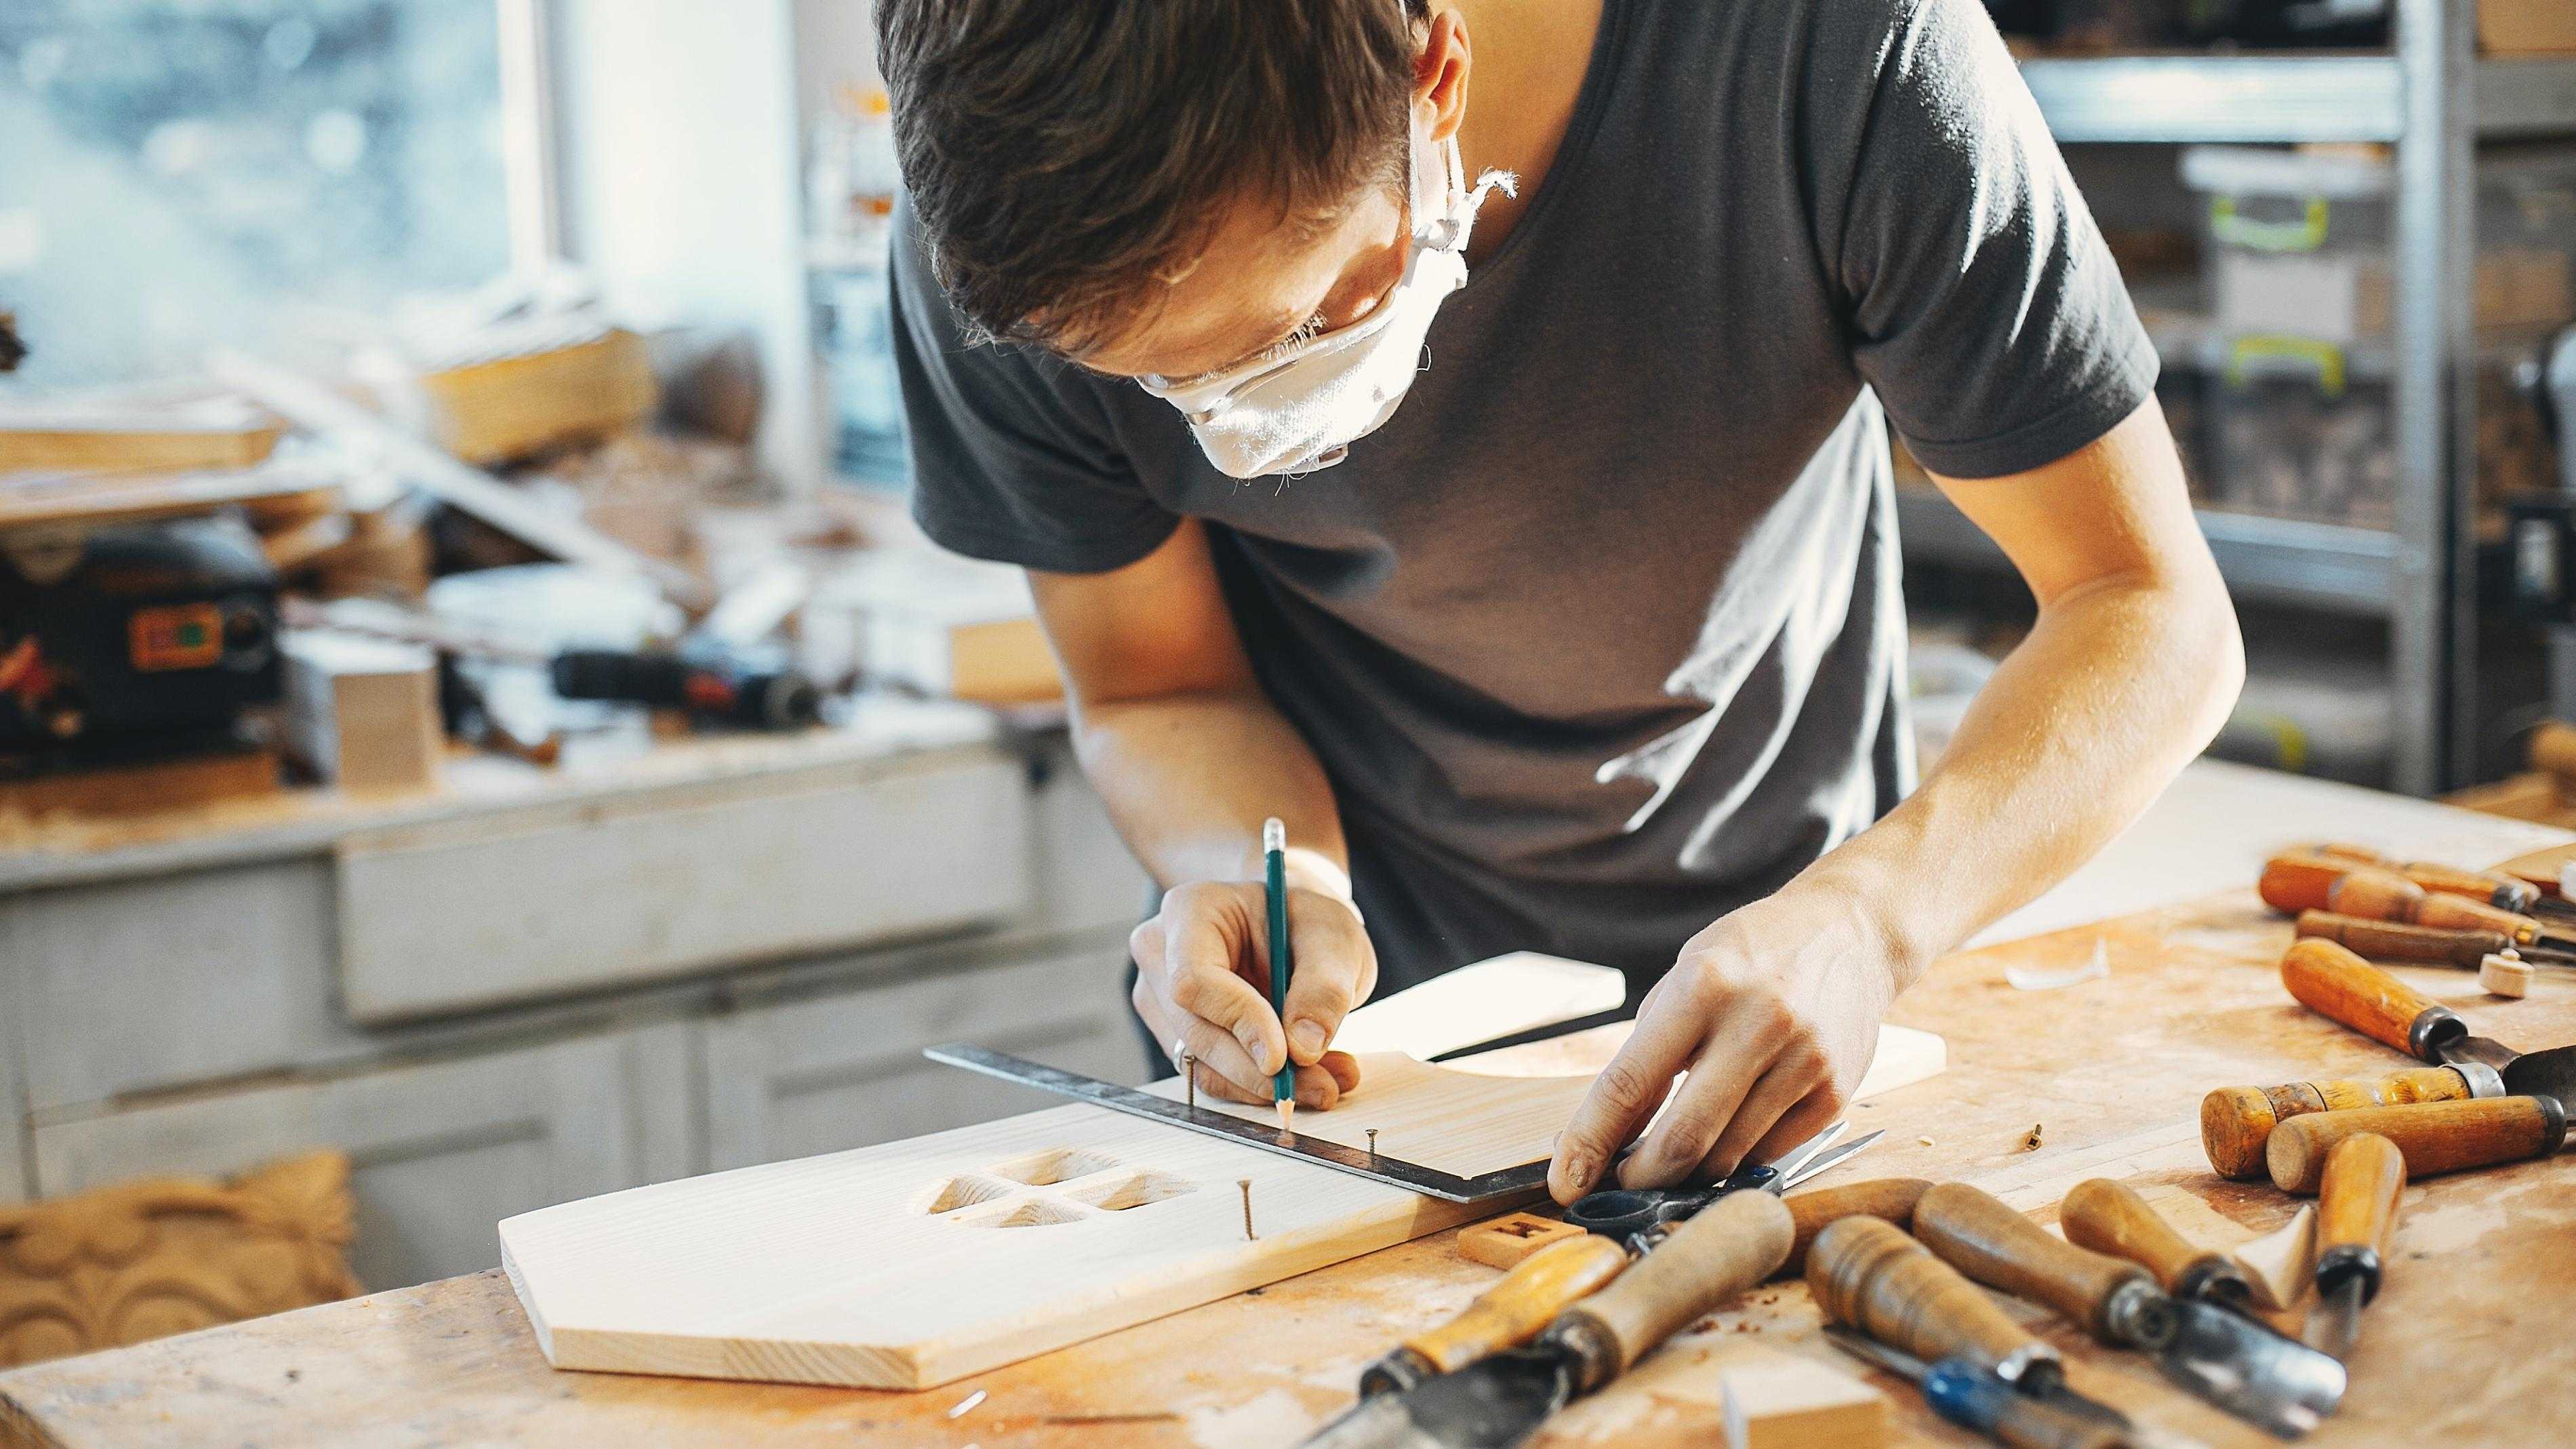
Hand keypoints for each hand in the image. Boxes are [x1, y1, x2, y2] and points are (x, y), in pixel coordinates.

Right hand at [1131, 880, 1374, 1107]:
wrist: (1293, 930)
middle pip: (1195, 1030)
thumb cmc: (1307, 922)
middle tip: (1324, 1086)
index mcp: (1189, 911)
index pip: (1194, 978)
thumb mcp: (1333, 938)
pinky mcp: (1177, 1036)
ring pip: (1202, 1066)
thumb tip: (1303, 1050)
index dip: (1237, 1020)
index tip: (1283, 1057)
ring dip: (1266, 1086)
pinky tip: (1309, 1080)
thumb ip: (1324, 988)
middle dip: (1259, 1070)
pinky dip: (1261, 1087)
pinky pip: (1213, 1078)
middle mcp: (1160, 954)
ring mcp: (1161, 999)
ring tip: (1329, 1081)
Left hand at [1547, 888, 1898, 1203]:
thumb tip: (1607, 1138)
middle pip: (1682, 1139)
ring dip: (1687, 1174)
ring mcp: (1804, 1061)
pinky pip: (1768, 1154)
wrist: (1850, 932)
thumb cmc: (1750, 957)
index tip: (1566, 1181)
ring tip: (1670, 1159)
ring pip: (1726, 1157)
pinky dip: (1735, 1158)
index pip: (1629, 1083)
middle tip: (1619, 1185)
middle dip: (1639, 1178)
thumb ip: (1647, 1054)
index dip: (1590, 1142)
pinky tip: (1726, 1135)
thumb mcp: (1684, 979)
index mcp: (1703, 986)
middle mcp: (1758, 1023)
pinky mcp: (1835, 1092)